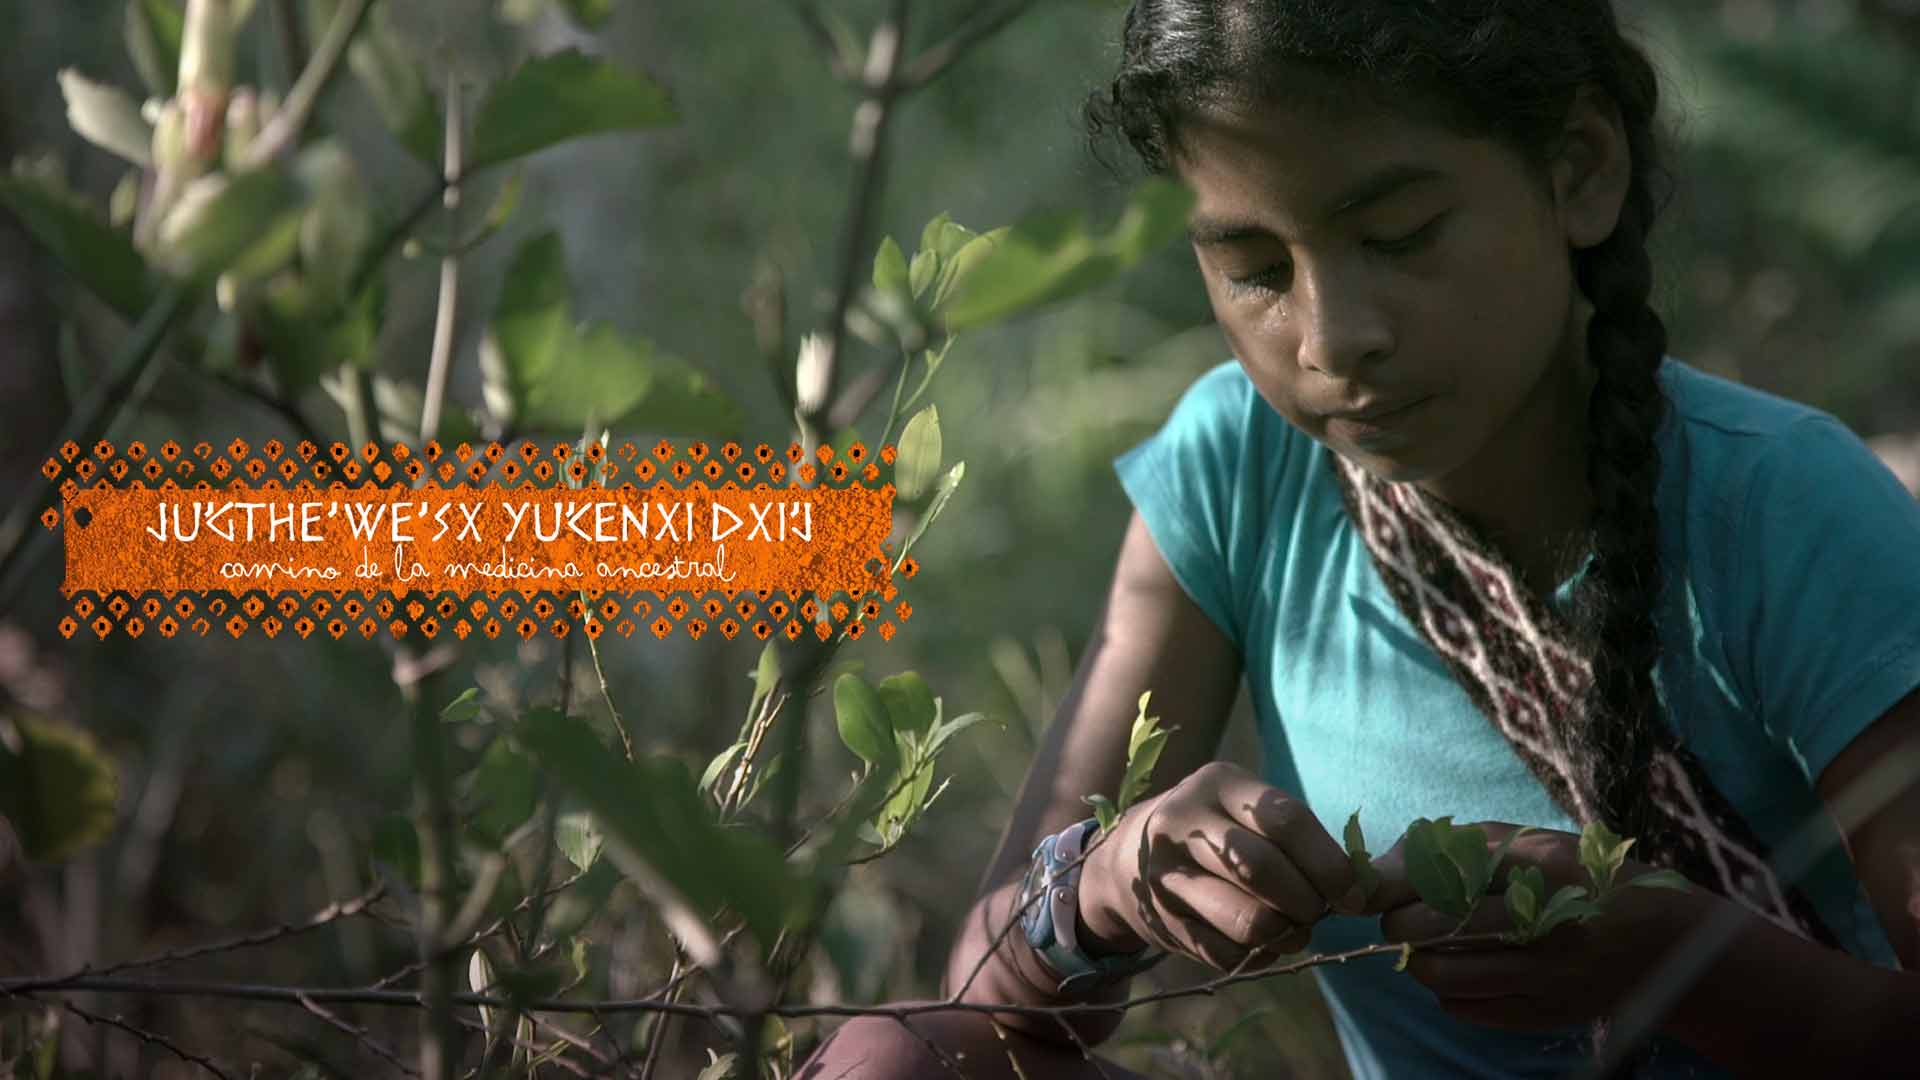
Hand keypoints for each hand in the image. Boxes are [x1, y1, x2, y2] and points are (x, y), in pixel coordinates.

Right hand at [1077, 761, 1362, 973]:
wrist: (1129, 858)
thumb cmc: (1217, 830)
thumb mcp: (1246, 809)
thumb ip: (1296, 837)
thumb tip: (1353, 891)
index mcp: (1218, 783)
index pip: (1286, 820)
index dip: (1329, 863)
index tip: (1353, 894)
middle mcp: (1184, 821)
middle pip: (1263, 868)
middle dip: (1307, 901)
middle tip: (1318, 912)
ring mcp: (1167, 872)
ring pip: (1248, 919)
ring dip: (1286, 934)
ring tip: (1293, 930)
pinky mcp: (1162, 919)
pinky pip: (1228, 953)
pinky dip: (1258, 955)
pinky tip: (1261, 942)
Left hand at [1366, 822, 1705, 1030]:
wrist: (1662, 939)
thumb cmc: (1579, 878)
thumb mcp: (1529, 842)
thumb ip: (1456, 846)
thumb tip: (1380, 871)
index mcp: (1543, 864)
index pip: (1444, 871)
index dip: (1395, 884)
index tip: (1373, 890)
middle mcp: (1548, 920)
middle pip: (1436, 926)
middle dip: (1399, 924)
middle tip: (1398, 920)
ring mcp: (1551, 973)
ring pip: (1447, 975)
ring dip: (1417, 961)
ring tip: (1422, 947)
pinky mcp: (1550, 1013)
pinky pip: (1470, 1009)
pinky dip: (1449, 992)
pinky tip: (1459, 972)